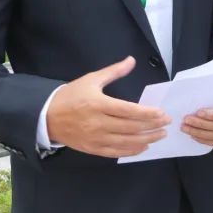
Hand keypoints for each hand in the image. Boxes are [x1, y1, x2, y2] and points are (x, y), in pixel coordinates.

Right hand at [46, 56, 169, 157]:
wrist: (45, 117)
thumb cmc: (70, 96)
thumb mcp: (91, 80)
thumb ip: (114, 71)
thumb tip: (132, 60)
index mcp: (98, 104)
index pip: (129, 111)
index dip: (148, 114)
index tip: (162, 113)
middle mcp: (98, 123)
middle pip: (131, 127)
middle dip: (152, 126)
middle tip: (167, 124)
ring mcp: (94, 138)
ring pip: (126, 142)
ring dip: (146, 140)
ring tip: (160, 136)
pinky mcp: (91, 149)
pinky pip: (115, 152)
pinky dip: (131, 151)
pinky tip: (143, 147)